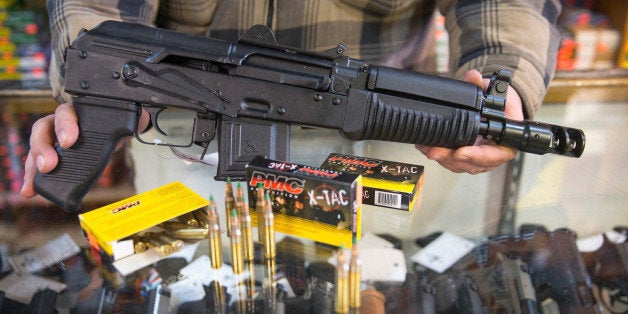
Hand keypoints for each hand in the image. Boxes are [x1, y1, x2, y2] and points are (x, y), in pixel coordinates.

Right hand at [21, 102, 148, 197]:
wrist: (111, 131)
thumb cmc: (112, 124)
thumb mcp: (123, 119)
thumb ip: (132, 118)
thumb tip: (141, 118)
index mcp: (77, 111)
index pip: (66, 113)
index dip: (65, 126)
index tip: (69, 141)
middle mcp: (60, 122)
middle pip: (43, 129)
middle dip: (43, 149)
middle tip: (48, 166)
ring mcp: (53, 139)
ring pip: (37, 148)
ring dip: (33, 167)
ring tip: (32, 186)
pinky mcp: (51, 155)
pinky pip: (37, 164)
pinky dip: (32, 179)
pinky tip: (30, 191)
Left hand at [415, 69, 523, 173]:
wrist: (498, 106)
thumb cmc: (503, 103)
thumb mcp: (496, 91)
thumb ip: (483, 85)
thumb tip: (473, 77)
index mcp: (506, 143)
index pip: (494, 156)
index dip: (477, 156)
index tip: (460, 152)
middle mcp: (491, 153)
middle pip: (472, 164)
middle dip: (451, 159)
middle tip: (436, 151)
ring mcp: (477, 158)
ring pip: (459, 165)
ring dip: (442, 159)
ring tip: (429, 149)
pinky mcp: (465, 157)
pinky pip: (451, 162)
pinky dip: (439, 156)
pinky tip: (426, 148)